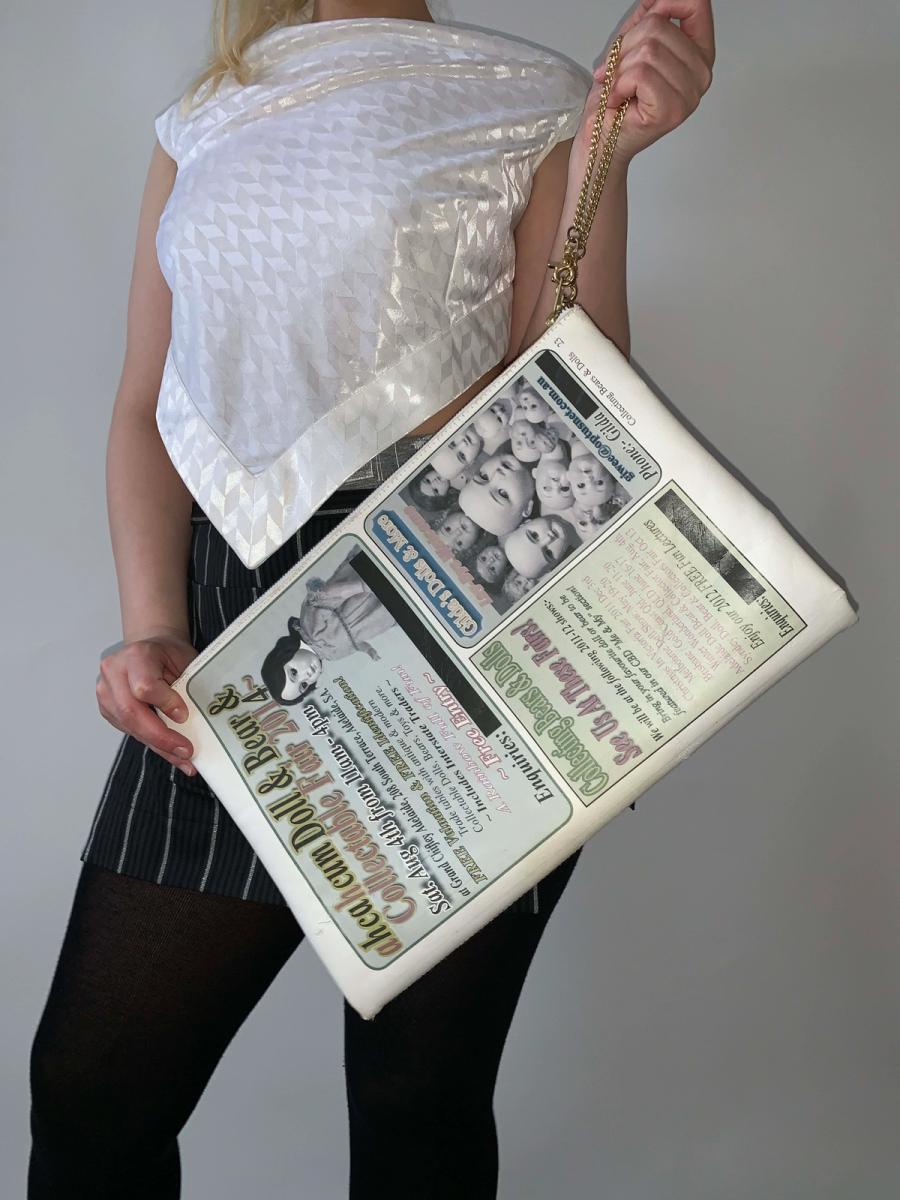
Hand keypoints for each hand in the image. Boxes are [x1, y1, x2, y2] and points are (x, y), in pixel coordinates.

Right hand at [96, 626, 198, 774]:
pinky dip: (151, 742)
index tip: (184, 715)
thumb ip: (186, 687)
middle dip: (160, 737)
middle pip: (131, 712)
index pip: (145, 686)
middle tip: (186, 751)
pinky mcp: (106, 708)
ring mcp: (106, 691)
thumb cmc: (170, 655)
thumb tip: (192, 724)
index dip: (165, 703)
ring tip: (182, 759)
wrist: (149, 648)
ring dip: (157, 745)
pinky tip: (169, 751)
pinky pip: (128, 730)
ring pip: (129, 726)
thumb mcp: (185, 662)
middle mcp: (114, 671)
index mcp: (137, 655)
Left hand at [573, 0, 714, 174]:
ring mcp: (690, 94)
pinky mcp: (672, 110)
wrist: (601, 139)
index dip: (665, 2)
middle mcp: (702, 73)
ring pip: (648, 49)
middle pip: (659, 26)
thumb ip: (649, 16)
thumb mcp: (632, 46)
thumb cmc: (616, 97)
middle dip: (626, 45)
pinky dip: (620, 84)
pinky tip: (619, 99)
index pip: (696, 4)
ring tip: (619, 87)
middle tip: (618, 72)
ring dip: (620, 68)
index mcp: (698, 53)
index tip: (644, 20)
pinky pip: (641, 73)